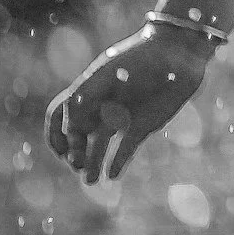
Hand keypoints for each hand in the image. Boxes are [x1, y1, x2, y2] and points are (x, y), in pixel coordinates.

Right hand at [45, 23, 215, 184]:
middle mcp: (101, 107)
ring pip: (99, 147)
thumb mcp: (105, 74)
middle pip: (78, 137)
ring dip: (92, 164)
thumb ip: (82, 98)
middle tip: (77, 163)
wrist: (176, 53)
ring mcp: (121, 118)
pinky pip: (125, 149)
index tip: (64, 144)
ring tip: (90, 180)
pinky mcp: (141, 127)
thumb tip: (69, 129)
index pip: (60, 117)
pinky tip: (112, 174)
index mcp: (87, 93)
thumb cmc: (138, 58)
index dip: (56, 134)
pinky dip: (117, 162)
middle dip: (73, 152)